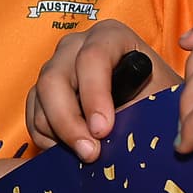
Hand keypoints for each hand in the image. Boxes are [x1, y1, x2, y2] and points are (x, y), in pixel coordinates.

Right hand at [28, 20, 158, 160]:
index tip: (103, 130)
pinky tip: (72, 151)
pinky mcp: (43, 93)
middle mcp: (76, 46)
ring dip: (60, 134)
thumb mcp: (159, 99)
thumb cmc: (157, 98)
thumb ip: (141, 109)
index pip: (92, 58)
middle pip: (54, 79)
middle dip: (69, 121)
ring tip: (87, 156)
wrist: (149, 106)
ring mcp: (55, 67)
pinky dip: (48, 138)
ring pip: (40, 99)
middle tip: (90, 153)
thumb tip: (122, 135)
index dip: (94, 96)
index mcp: (110, 37)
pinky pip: (33, 116)